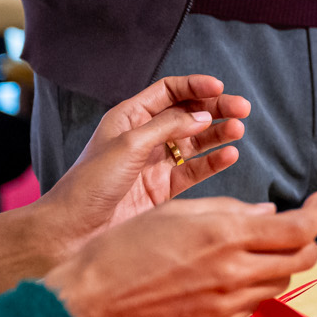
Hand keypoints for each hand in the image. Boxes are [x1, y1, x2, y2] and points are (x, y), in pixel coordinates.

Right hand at [44, 194, 316, 316]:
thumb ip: (229, 211)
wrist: (85, 305)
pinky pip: (251, 306)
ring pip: (279, 283)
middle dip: (305, 240)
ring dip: (277, 265)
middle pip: (301, 258)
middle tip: (294, 227)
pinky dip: (251, 288)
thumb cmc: (121, 251)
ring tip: (253, 252)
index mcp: (227, 235)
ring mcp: (227, 305)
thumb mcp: (174, 213)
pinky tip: (228, 278)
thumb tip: (268, 213)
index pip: (300, 229)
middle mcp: (235, 272)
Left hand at [49, 75, 250, 237]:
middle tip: (243, 108)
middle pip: (188, 114)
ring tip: (238, 130)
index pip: (169, 92)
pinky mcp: (164, 189)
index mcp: (130, 117)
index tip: (220, 87)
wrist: (73, 229)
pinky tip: (229, 155)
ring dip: (218, 133)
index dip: (195, 86)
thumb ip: (168, 127)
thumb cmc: (89, 183)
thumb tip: (203, 116)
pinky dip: (214, 162)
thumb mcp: (128, 145)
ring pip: (196, 142)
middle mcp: (145, 137)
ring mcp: (156, 163)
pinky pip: (195, 171)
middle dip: (216, 108)